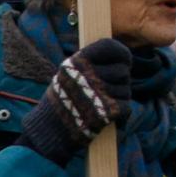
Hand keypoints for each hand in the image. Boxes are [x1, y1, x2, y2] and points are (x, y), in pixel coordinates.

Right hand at [14, 38, 130, 164]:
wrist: (49, 131)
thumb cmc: (62, 100)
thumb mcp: (68, 73)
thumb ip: (91, 63)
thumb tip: (122, 57)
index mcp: (76, 62)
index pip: (109, 46)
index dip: (121, 53)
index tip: (125, 61)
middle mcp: (86, 75)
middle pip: (122, 71)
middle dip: (119, 81)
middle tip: (105, 90)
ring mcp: (97, 93)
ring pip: (126, 90)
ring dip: (118, 98)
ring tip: (100, 104)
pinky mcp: (105, 112)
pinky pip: (126, 106)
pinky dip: (120, 113)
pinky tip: (106, 115)